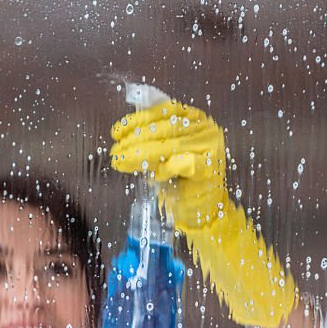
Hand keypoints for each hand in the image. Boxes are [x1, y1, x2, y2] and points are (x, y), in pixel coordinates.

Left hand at [109, 100, 297, 327]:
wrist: (204, 215)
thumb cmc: (181, 186)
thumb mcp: (162, 158)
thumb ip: (150, 142)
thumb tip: (124, 134)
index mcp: (196, 120)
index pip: (164, 111)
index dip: (138, 120)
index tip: (116, 131)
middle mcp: (206, 129)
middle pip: (164, 128)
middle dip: (135, 140)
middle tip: (115, 151)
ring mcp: (211, 146)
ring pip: (169, 145)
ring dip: (140, 154)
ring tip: (120, 161)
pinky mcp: (210, 167)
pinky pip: (181, 163)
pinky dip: (164, 169)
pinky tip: (153, 177)